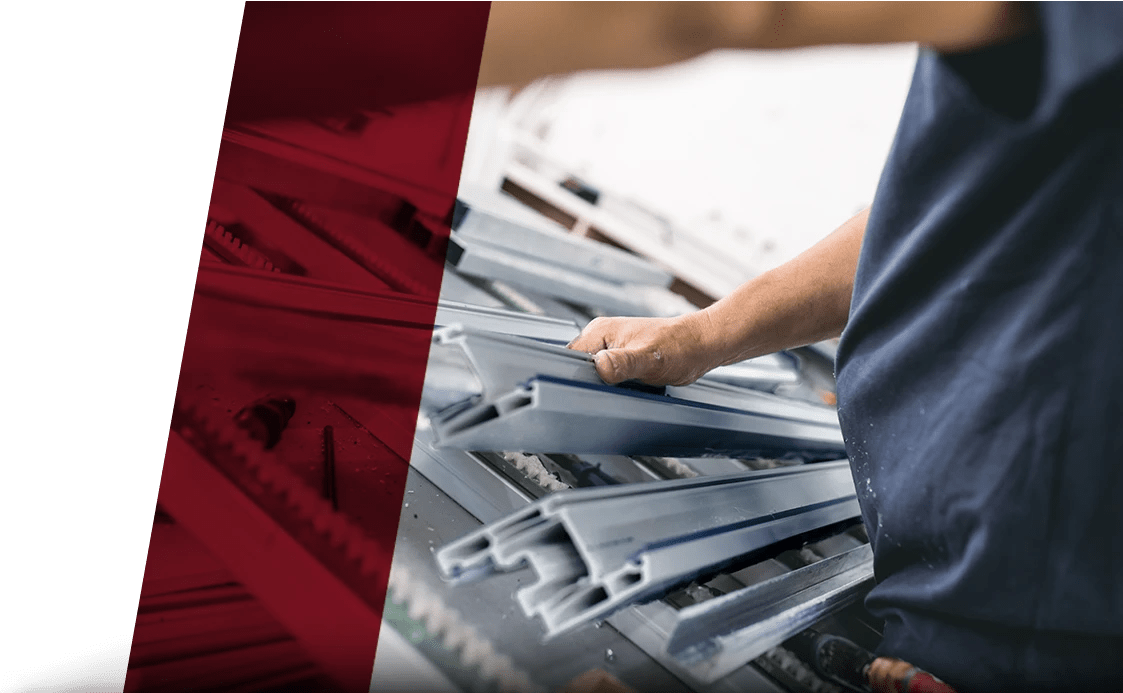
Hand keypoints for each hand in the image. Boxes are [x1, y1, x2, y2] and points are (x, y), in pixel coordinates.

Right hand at [566, 312, 723, 385]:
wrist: (701, 346)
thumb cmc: (681, 347)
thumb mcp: (650, 359)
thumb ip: (623, 363)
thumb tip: (600, 366)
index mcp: (601, 332)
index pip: (569, 356)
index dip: (571, 376)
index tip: (580, 390)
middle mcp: (602, 337)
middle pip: (576, 366)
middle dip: (585, 383)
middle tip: (604, 394)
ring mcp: (611, 348)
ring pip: (590, 373)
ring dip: (599, 386)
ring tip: (616, 391)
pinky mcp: (621, 358)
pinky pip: (604, 375)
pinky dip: (610, 386)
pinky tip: (622, 391)